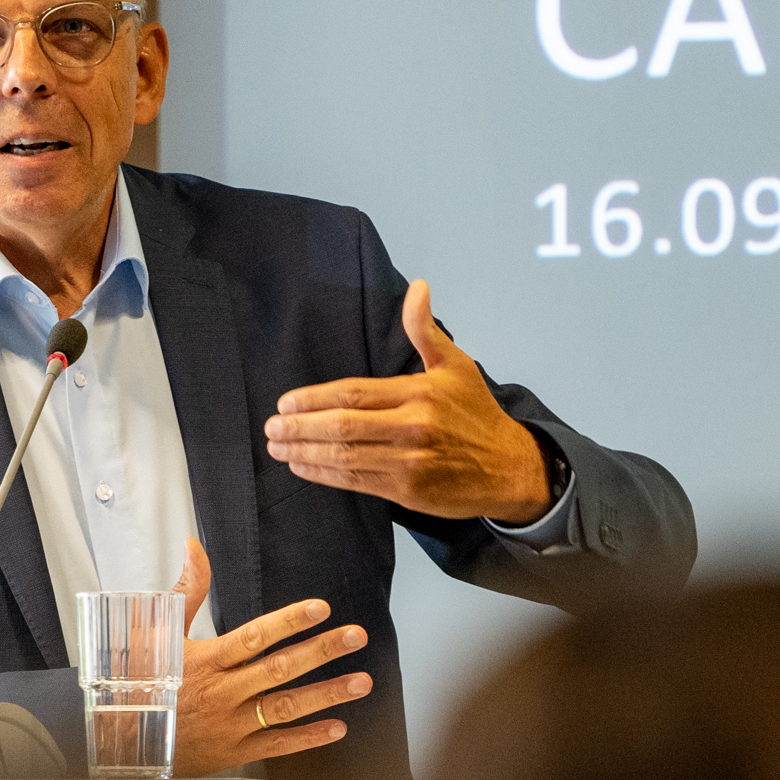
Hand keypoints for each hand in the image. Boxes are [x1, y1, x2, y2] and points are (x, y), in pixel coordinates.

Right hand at [164, 537, 368, 776]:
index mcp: (206, 660)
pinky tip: (338, 727)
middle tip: (356, 637)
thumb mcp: (159, 632)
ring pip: (285, 707)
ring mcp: (229, 724)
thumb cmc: (140, 680)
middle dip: (321, 651)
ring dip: (326, 694)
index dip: (288, 622)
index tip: (321, 609)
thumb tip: (195, 546)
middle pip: (279, 669)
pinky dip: (308, 738)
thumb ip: (187, 590)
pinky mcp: (232, 752)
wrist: (119, 738)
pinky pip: (276, 745)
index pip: (254, 636)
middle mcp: (222, 692)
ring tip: (361, 681)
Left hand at [264, 279, 556, 524]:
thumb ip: (424, 330)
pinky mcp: (408, 491)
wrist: (508, 467)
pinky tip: (302, 467)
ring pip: (344, 457)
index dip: (314, 398)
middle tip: (272, 426)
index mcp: (418, 394)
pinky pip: (356, 481)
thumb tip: (416, 287)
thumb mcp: (455, 365)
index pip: (354, 394)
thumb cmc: (477, 414)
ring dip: (304, 452)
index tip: (286, 401)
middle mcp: (412, 428)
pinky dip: (324, 475)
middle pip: (343, 427)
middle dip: (300, 427)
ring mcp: (409, 462)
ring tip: (277, 446)